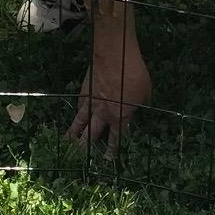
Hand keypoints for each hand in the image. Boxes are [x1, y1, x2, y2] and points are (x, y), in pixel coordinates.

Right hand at [65, 40, 152, 157]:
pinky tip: (75, 118)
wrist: (114, 55)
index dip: (112, 150)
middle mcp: (103, 114)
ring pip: (80, 122)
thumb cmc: (134, 73)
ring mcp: (91, 102)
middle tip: (82, 158)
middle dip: (87, 148)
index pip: (115, 138)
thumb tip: (137, 106)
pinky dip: (76, 115)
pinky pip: (79, 107)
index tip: (108, 160)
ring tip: (68, 143)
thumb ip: (139, 104)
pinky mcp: (83, 91)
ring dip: (74, 134)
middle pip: (91, 135)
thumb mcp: (145, 92)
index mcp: (120, 117)